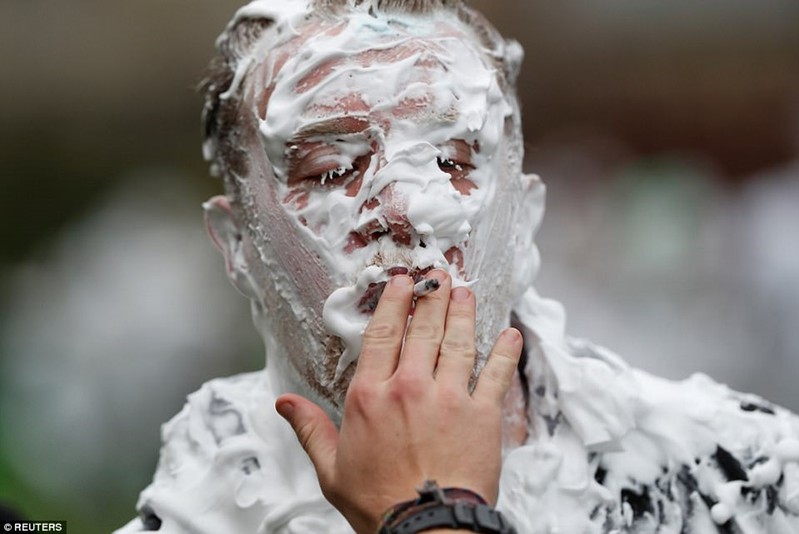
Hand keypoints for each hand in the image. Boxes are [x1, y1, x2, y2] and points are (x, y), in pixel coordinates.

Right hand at [275, 271, 522, 532]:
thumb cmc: (379, 504)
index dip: (394, 304)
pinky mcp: (482, 415)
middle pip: (423, 329)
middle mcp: (410, 388)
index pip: (383, 336)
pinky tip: (510, 334)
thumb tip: (285, 404)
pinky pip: (495, 374)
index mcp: (371, 397)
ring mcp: (449, 398)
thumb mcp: (331, 470)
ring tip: (465, 292)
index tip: (401, 283)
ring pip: (458, 342)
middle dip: (431, 297)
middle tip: (438, 276)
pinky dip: (505, 352)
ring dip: (463, 312)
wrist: (425, 530)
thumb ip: (311, 429)